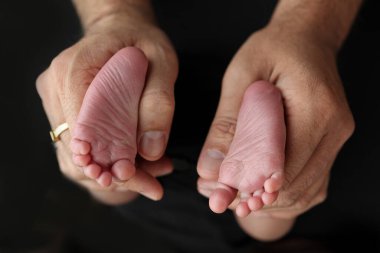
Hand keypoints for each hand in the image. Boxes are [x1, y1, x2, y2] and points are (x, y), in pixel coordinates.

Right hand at [37, 6, 177, 202]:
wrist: (121, 31)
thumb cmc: (140, 41)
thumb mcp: (162, 62)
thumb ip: (157, 103)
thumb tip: (149, 151)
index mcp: (74, 71)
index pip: (83, 130)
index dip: (106, 160)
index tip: (133, 176)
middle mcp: (56, 89)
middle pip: (76, 151)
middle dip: (114, 175)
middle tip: (152, 183)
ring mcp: (56, 102)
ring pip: (75, 158)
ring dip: (112, 173)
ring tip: (152, 173)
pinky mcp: (64, 113)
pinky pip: (81, 150)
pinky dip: (107, 163)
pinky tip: (136, 163)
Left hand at [197, 24, 354, 218]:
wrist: (304, 40)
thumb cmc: (272, 50)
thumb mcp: (241, 78)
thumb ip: (226, 125)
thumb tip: (210, 171)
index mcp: (315, 108)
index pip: (283, 167)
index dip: (250, 189)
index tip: (220, 197)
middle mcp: (334, 128)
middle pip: (295, 186)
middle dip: (254, 200)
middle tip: (219, 198)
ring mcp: (336, 139)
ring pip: (305, 192)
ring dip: (268, 202)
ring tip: (233, 197)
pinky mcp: (330, 144)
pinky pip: (311, 184)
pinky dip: (283, 195)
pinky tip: (259, 191)